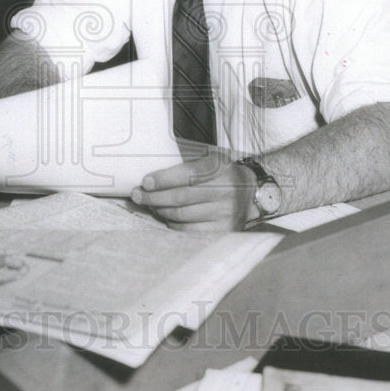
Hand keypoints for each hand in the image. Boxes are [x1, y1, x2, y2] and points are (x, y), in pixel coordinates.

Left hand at [130, 149, 256, 230]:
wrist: (252, 193)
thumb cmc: (222, 174)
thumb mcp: (210, 159)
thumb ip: (187, 160)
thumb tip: (153, 167)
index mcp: (219, 168)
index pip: (187, 174)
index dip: (164, 179)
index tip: (145, 182)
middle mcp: (224, 190)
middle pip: (181, 197)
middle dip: (154, 197)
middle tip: (137, 195)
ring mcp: (225, 212)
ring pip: (182, 215)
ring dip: (160, 211)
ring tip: (150, 205)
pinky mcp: (223, 230)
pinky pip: (189, 230)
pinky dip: (172, 224)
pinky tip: (166, 217)